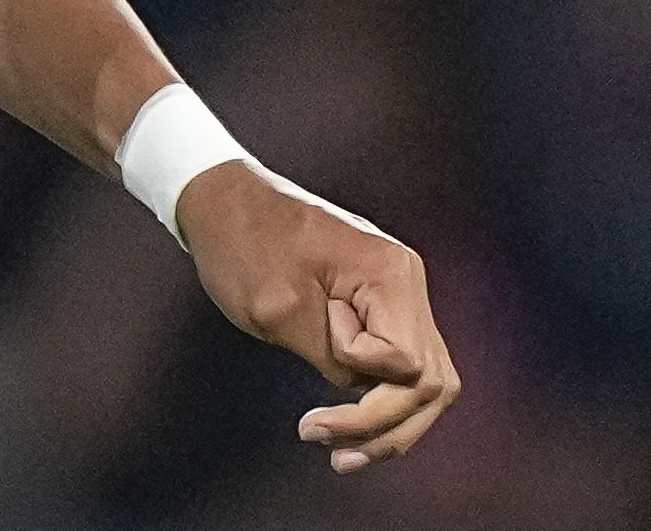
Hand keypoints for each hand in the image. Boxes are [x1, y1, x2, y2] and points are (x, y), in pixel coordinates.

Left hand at [175, 159, 460, 473]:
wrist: (220, 198)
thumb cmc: (242, 244)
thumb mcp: (278, 310)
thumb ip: (331, 358)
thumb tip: (363, 392)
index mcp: (390, 274)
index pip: (406, 362)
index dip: (361, 371)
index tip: (316, 339)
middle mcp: (407, 282)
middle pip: (431, 382)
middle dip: (386, 426)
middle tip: (333, 453)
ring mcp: (396, 293)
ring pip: (423, 382)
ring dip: (388, 424)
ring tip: (341, 453)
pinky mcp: (378, 305)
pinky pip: (398, 367)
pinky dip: (377, 400)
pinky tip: (346, 425)